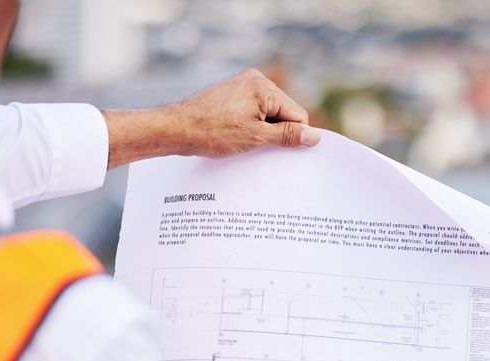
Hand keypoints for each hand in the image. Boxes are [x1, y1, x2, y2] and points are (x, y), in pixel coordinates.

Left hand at [103, 69, 319, 167]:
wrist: (175, 129)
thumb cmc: (212, 132)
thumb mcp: (255, 138)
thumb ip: (287, 136)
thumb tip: (314, 137)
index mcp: (263, 87)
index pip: (297, 115)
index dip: (291, 136)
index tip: (279, 151)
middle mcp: (255, 80)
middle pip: (284, 113)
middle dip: (276, 133)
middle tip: (258, 148)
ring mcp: (242, 86)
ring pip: (268, 114)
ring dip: (262, 132)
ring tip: (243, 142)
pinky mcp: (232, 95)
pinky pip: (254, 112)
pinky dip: (251, 127)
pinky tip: (237, 138)